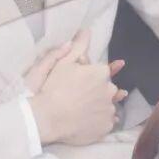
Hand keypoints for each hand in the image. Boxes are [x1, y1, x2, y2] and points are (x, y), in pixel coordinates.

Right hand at [28, 29, 126, 145]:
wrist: (48, 118)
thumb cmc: (54, 88)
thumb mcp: (63, 63)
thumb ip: (78, 47)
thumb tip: (87, 31)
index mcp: (101, 73)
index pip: (103, 72)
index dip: (90, 77)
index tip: (79, 83)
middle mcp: (110, 91)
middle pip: (107, 89)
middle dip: (97, 92)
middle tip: (79, 97)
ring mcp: (109, 110)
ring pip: (107, 106)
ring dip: (99, 107)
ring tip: (82, 111)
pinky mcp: (106, 127)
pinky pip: (106, 123)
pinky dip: (98, 121)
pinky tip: (86, 121)